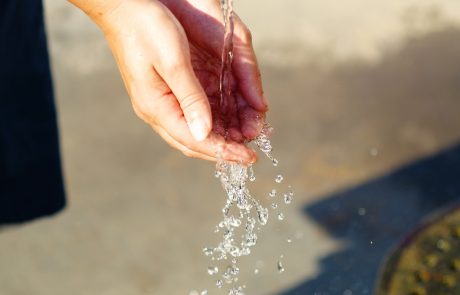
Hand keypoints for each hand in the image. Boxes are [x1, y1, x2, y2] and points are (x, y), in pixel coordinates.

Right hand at [70, 0, 267, 163]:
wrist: (123, 7)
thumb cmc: (146, 28)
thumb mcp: (173, 62)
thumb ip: (190, 99)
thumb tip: (204, 133)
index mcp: (156, 107)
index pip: (194, 140)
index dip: (224, 151)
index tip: (249, 158)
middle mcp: (157, 110)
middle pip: (194, 142)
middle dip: (224, 150)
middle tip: (249, 155)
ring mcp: (159, 102)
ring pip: (193, 130)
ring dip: (220, 137)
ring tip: (244, 138)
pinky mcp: (164, 92)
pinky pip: (190, 115)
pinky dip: (212, 121)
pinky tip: (228, 121)